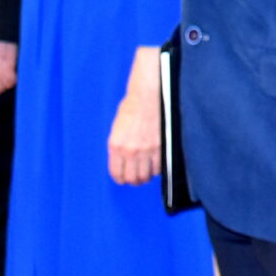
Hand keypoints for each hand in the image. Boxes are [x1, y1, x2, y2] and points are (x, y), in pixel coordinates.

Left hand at [107, 51, 161, 185]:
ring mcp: (145, 150)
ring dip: (146, 176)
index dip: (121, 179)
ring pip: (146, 176)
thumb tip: (123, 159)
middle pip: (132, 178)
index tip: (124, 179)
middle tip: (137, 176)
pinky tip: (156, 162)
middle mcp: (129, 151)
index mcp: (115, 146)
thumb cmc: (132, 107)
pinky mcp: (160, 147)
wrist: (147, 96)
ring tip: (147, 171)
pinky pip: (158, 168)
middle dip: (134, 180)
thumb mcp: (118, 128)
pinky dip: (157, 168)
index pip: (117, 174)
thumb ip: (119, 146)